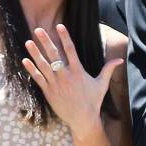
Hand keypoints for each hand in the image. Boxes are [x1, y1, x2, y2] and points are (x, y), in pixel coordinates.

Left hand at [22, 24, 122, 139]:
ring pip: (43, 65)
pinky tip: (25, 61)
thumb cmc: (93, 100)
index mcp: (78, 71)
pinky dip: (31, 69)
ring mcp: (55, 83)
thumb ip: (109, 69)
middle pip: (53, 54)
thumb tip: (120, 59)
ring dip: (35, 53)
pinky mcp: (48, 92)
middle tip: (38, 29)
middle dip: (45, 41)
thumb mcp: (102, 84)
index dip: (65, 37)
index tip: (60, 26)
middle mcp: (65, 75)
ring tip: (28, 42)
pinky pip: (38, 78)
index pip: (70, 50)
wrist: (82, 119)